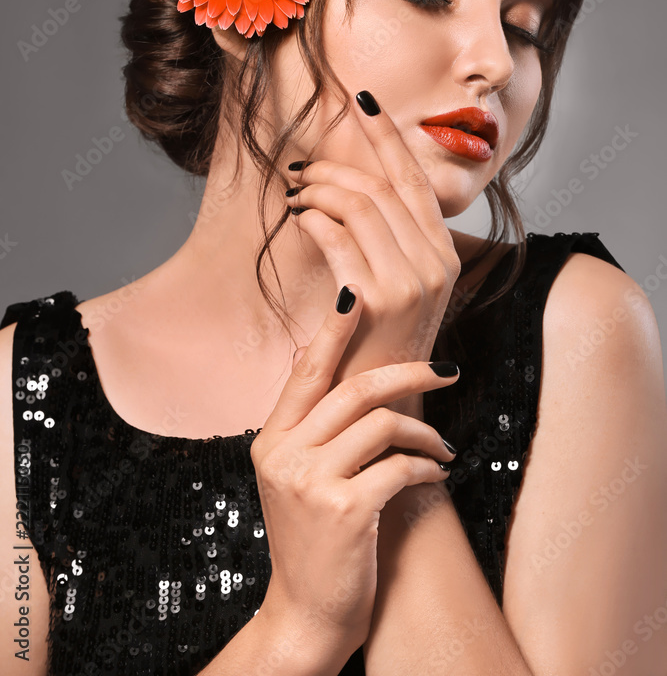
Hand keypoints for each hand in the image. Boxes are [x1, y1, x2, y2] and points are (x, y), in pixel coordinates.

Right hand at [252, 285, 458, 660]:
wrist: (306, 615)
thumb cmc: (312, 541)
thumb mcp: (295, 477)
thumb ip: (311, 427)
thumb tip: (332, 368)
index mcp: (271, 440)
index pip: (306, 371)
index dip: (332, 330)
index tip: (356, 295)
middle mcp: (284, 454)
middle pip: (354, 388)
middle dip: (408, 372)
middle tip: (446, 369)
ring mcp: (311, 482)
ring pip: (382, 424)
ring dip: (423, 431)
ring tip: (441, 445)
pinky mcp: (345, 510)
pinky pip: (399, 467)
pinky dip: (426, 465)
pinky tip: (435, 473)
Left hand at [287, 90, 460, 410]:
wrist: (376, 408)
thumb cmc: (376, 345)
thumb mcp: (399, 289)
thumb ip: (390, 241)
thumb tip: (359, 191)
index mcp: (442, 254)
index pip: (413, 179)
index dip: (386, 135)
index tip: (361, 100)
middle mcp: (435, 262)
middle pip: (381, 185)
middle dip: (335, 166)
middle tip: (302, 168)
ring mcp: (411, 280)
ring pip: (358, 203)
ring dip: (318, 189)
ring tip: (295, 193)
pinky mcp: (379, 297)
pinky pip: (337, 233)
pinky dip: (313, 217)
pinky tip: (299, 218)